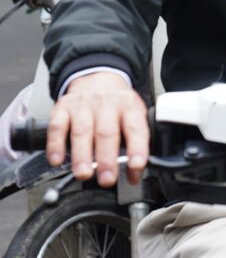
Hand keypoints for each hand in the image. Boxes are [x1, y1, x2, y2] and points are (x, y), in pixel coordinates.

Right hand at [47, 72, 147, 186]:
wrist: (97, 78)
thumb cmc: (117, 105)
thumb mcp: (133, 117)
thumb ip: (135, 144)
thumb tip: (133, 175)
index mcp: (130, 107)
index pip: (136, 129)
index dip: (138, 148)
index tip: (136, 166)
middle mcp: (107, 104)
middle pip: (107, 132)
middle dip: (106, 159)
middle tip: (107, 178)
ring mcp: (84, 105)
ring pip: (82, 131)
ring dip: (82, 156)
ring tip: (83, 174)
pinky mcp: (63, 107)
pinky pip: (57, 127)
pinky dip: (56, 145)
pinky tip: (57, 160)